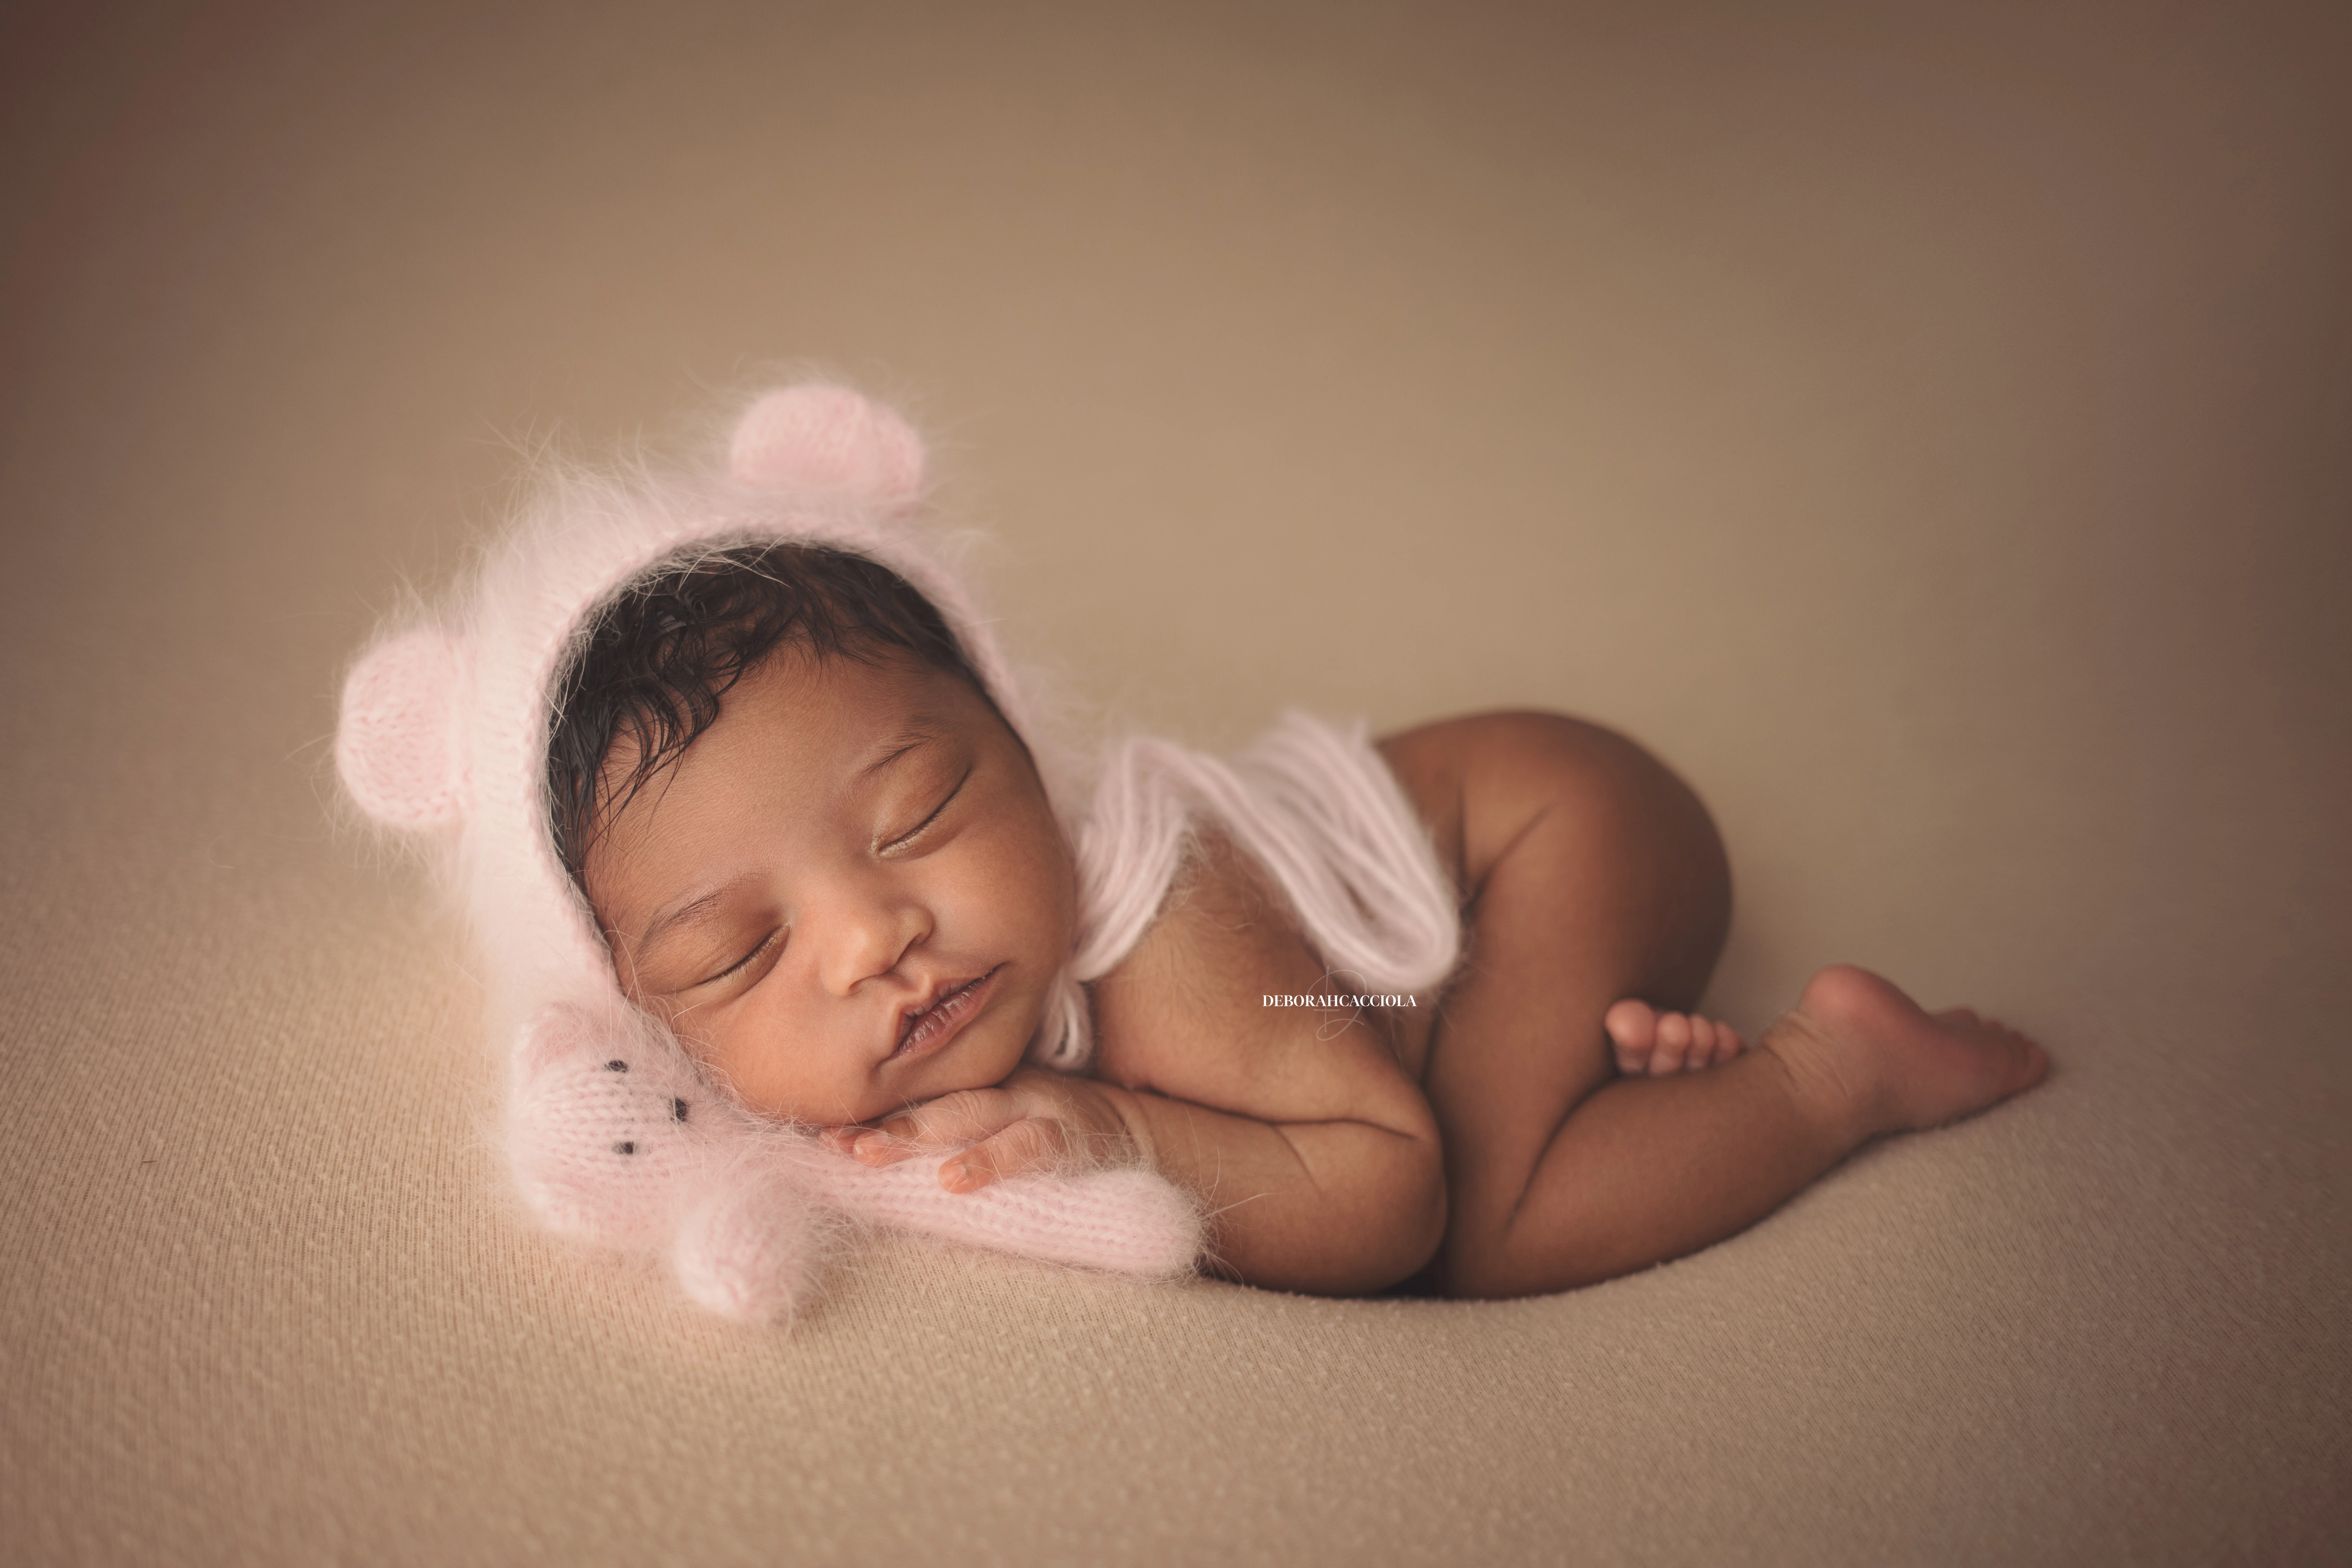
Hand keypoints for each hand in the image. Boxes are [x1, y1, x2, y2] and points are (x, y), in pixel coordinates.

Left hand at [818, 1067, 1141, 1193]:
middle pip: (936, 1102)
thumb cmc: (1051, 1133)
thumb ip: (952, 1129)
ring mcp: (1036, 1109)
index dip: (872, 1116)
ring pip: (971, 1116)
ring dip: (919, 1134)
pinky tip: (952, 1181)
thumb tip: (870, 1156)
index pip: (920, 1098)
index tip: (824, 1139)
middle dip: (884, 1122)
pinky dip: (989, 1162)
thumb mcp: (1002, 1123)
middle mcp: (1003, 1092)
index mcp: (982, 1089)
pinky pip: (1027, 1148)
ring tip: (873, 1151)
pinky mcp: (1068, 1138)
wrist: (1134, 1133)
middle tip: (839, 1144)